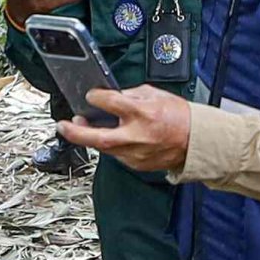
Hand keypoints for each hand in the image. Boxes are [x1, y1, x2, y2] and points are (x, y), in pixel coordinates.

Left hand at [68, 84, 192, 172]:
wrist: (196, 141)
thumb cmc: (179, 117)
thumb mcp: (155, 95)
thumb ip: (130, 95)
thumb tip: (111, 95)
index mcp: (142, 113)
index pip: (109, 102)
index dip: (96, 97)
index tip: (91, 95)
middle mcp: (137, 136)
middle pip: (97, 137)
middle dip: (76, 132)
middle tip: (63, 126)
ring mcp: (135, 154)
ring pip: (104, 147)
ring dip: (92, 137)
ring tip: (85, 127)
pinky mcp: (136, 165)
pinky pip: (117, 154)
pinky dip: (112, 144)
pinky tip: (113, 136)